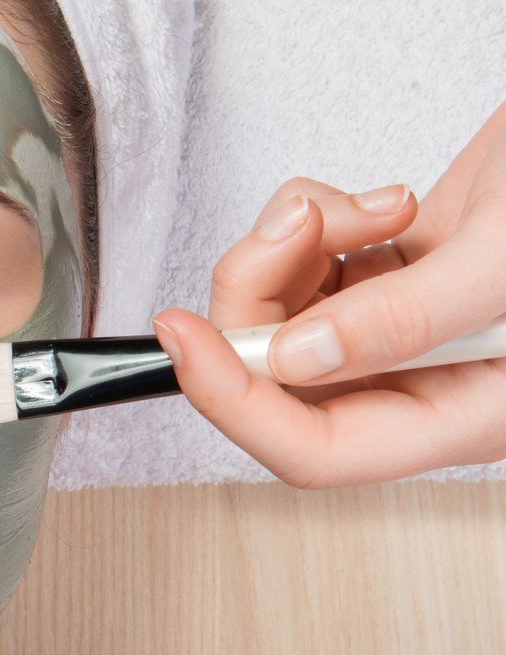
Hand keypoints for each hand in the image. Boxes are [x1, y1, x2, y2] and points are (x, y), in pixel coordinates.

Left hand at [151, 98, 505, 488]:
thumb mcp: (504, 262)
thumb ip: (402, 320)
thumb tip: (292, 359)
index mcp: (467, 414)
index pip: (317, 453)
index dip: (235, 406)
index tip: (181, 339)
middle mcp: (431, 380)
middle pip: (282, 377)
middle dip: (262, 294)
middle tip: (300, 228)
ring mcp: (410, 324)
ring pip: (285, 311)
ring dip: (291, 246)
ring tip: (361, 206)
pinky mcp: (400, 269)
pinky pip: (310, 262)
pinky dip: (317, 219)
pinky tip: (385, 201)